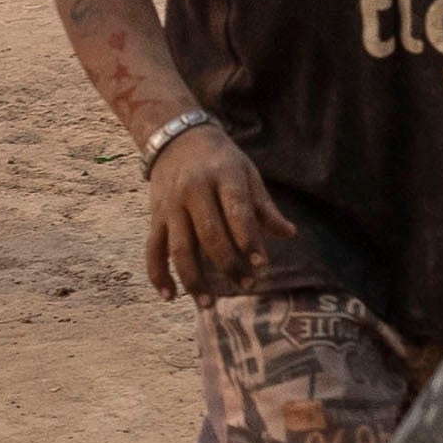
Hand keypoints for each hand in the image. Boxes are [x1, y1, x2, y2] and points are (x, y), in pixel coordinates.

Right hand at [135, 117, 275, 299]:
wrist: (177, 138)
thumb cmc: (221, 160)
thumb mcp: (247, 173)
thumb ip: (264, 207)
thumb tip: (289, 233)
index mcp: (222, 177)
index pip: (237, 212)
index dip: (249, 241)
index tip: (262, 266)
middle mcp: (194, 191)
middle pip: (209, 235)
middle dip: (228, 265)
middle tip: (246, 286)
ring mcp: (171, 206)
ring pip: (179, 248)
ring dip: (193, 279)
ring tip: (208, 304)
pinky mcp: (155, 217)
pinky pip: (153, 249)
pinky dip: (158, 274)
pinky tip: (169, 296)